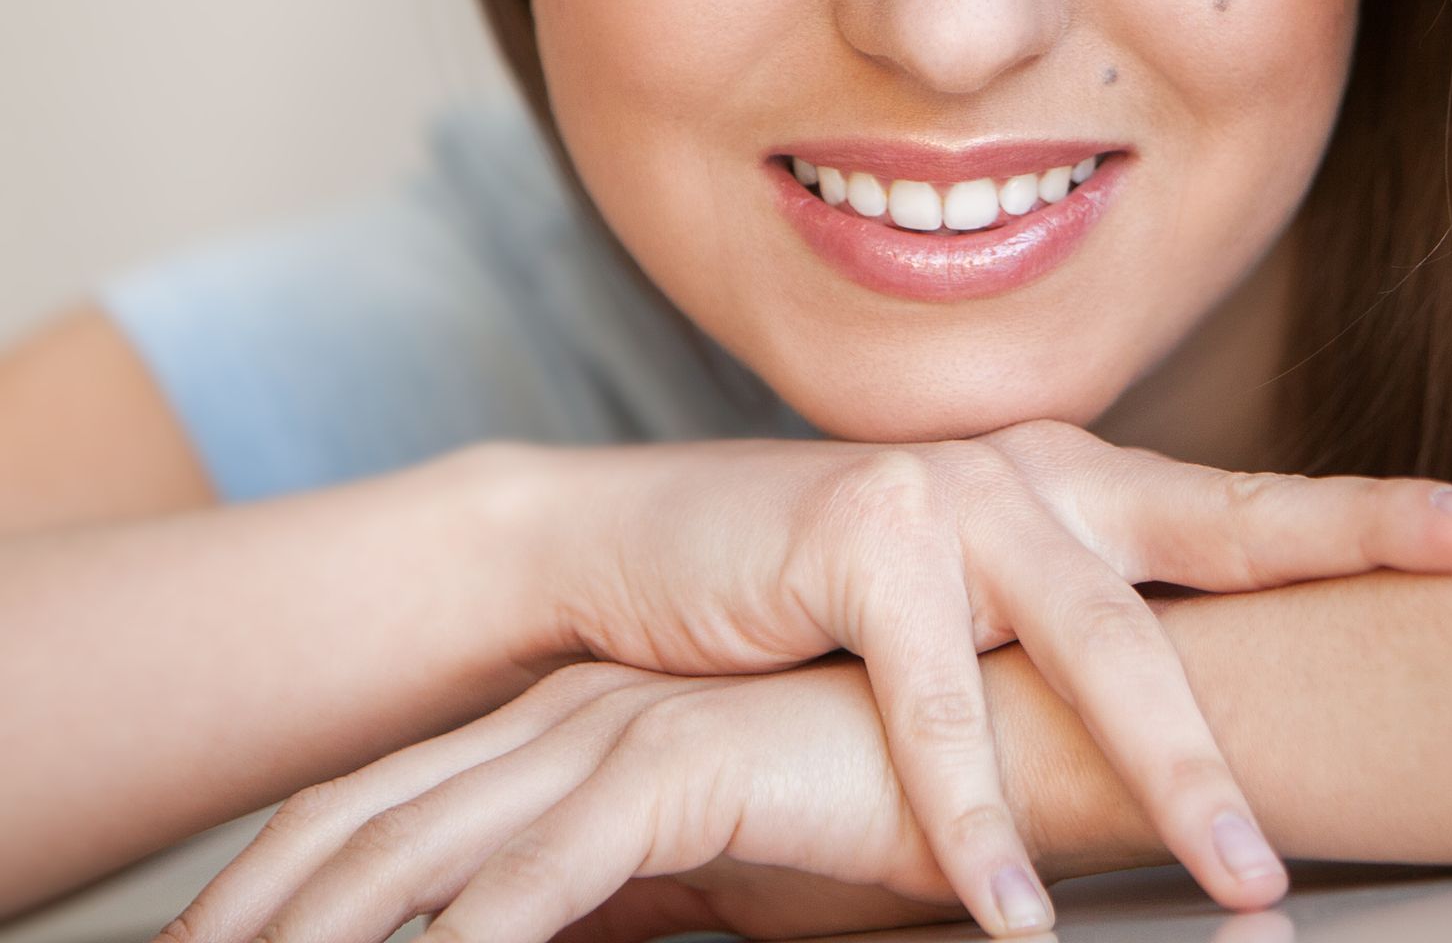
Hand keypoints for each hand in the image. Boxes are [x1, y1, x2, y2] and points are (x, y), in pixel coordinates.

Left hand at [163, 655, 974, 942]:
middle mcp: (571, 721)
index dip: (275, 883)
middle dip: (252, 913)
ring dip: (321, 936)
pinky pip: (538, 879)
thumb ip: (616, 897)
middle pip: (365, 821)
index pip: (381, 808)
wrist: (1007, 735)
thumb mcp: (704, 877)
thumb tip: (521, 938)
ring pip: (421, 854)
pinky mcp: (682, 767)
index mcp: (565, 735)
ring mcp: (619, 736)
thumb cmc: (870, 810)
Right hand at [517, 420, 1451, 931]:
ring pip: (1093, 640)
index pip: (1247, 507)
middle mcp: (1035, 467)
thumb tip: (1198, 741)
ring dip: (1170, 773)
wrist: (640, 553)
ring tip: (1248, 888)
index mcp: (1079, 480)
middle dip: (1340, 599)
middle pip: (1212, 551)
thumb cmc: (824, 600)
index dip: (1375, 516)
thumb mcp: (972, 611)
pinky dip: (972, 815)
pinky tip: (1011, 910)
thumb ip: (1068, 644)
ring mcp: (951, 490)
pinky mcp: (857, 532)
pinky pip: (933, 701)